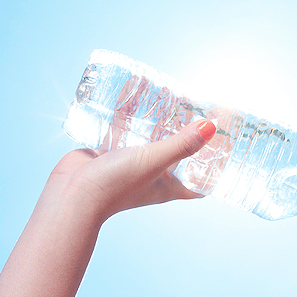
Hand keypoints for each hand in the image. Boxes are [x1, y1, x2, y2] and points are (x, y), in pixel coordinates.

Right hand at [46, 119, 216, 222]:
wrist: (71, 195)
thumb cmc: (116, 185)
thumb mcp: (155, 161)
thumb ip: (182, 144)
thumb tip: (212, 126)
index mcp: (168, 187)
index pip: (198, 185)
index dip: (213, 172)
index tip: (225, 152)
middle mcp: (151, 178)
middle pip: (176, 157)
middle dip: (186, 138)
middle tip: (197, 113)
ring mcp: (130, 167)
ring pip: (149, 143)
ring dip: (157, 126)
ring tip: (167, 102)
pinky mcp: (109, 154)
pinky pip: (123, 134)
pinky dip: (128, 120)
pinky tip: (131, 101)